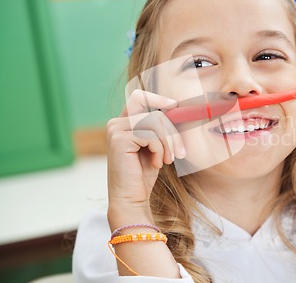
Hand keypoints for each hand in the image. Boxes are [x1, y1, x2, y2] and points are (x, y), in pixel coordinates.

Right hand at [106, 89, 185, 212]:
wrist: (131, 199)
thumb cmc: (143, 174)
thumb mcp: (154, 146)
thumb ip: (159, 127)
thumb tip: (176, 107)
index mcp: (123, 123)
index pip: (139, 97)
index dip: (158, 98)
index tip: (175, 105)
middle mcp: (116, 123)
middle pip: (155, 112)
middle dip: (172, 132)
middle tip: (179, 152)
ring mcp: (115, 130)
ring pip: (155, 122)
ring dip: (168, 143)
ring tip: (168, 160)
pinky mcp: (119, 139)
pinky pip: (151, 135)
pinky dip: (160, 150)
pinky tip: (156, 164)